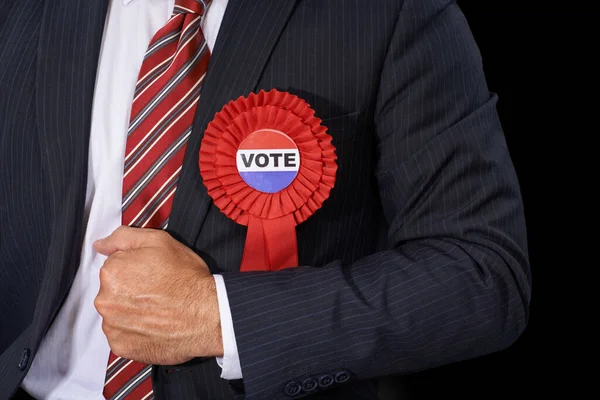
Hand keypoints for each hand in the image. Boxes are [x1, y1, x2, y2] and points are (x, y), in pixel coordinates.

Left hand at [93, 226, 222, 364]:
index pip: (115, 266)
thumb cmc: (186, 279)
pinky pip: (122, 335)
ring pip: (116, 313)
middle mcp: (105, 300)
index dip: (136, 267)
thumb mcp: (160, 241)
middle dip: (131, 290)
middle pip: (113, 291)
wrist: (206, 316)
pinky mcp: (121, 346)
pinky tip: (154, 325)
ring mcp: (112, 326)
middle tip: (157, 291)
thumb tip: (100, 245)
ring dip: (131, 311)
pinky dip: (135, 331)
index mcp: (111, 272)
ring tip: (157, 310)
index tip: (153, 273)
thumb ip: (124, 237)